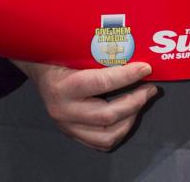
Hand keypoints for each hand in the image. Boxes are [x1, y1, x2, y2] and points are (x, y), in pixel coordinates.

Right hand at [13, 60, 156, 150]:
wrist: (39, 71)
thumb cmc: (58, 54)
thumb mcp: (72, 49)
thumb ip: (97, 52)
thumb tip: (131, 47)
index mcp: (63, 86)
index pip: (101, 82)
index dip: (127, 76)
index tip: (146, 68)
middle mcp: (64, 111)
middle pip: (107, 114)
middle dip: (135, 101)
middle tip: (150, 88)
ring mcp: (67, 126)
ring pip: (107, 135)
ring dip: (130, 119)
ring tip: (141, 102)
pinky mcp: (72, 134)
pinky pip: (100, 142)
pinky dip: (119, 131)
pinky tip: (128, 115)